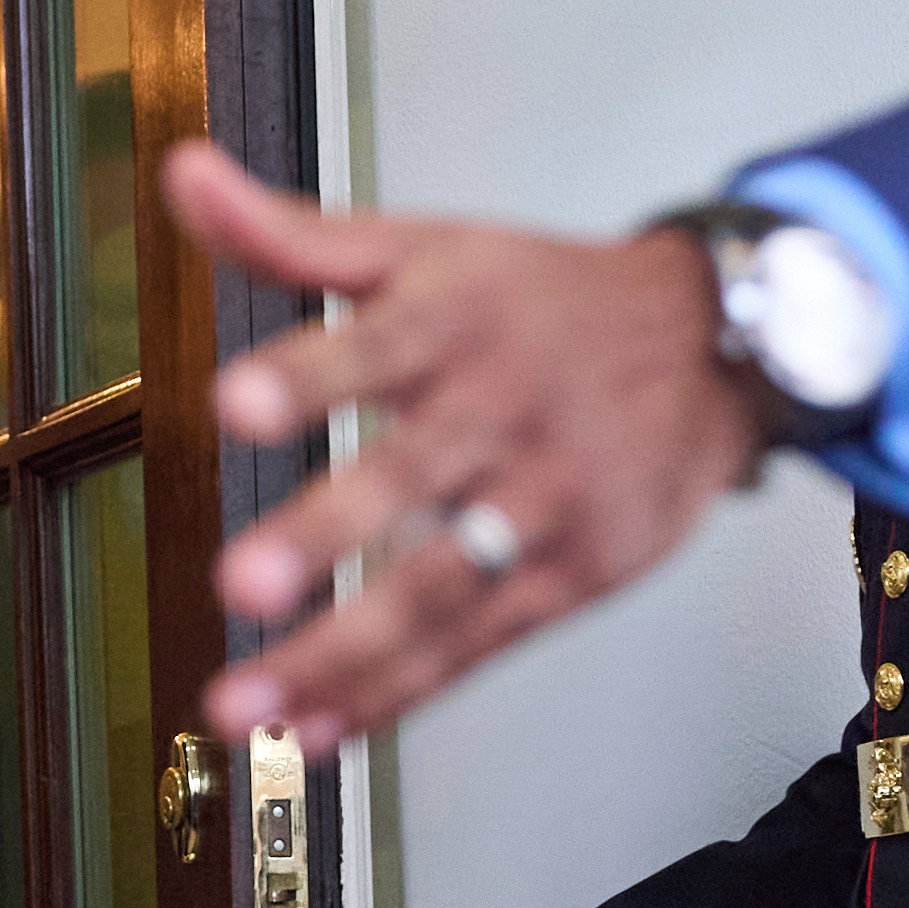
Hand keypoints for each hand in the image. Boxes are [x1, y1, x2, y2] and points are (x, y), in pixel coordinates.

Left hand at [162, 144, 758, 753]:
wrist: (724, 343)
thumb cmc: (546, 298)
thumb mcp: (424, 245)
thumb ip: (289, 233)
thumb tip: (184, 175)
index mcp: (454, 322)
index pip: (373, 344)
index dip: (304, 374)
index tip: (234, 402)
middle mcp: (499, 413)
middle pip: (407, 478)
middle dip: (322, 535)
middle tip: (242, 585)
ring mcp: (543, 501)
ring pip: (437, 584)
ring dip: (340, 652)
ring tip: (252, 702)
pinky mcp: (574, 574)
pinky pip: (475, 644)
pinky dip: (394, 695)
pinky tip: (318, 732)